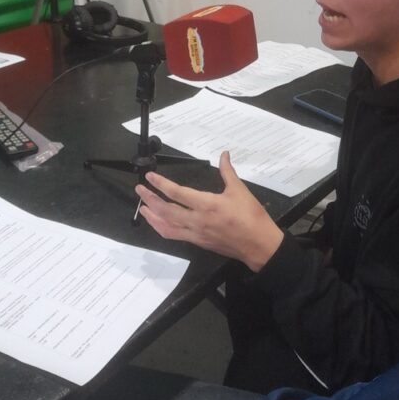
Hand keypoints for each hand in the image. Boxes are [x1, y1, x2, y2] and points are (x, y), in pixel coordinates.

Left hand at [135, 151, 283, 270]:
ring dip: (152, 216)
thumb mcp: (240, 190)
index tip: (150, 177)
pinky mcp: (198, 242)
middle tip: (140, 189)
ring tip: (143, 208)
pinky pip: (174, 235)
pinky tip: (158, 223)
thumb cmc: (251, 217)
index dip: (161, 184)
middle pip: (166, 210)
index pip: (178, 193)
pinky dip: (162, 228)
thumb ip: (228, 171)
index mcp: (208, 205)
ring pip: (167, 226)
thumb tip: (224, 154)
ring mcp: (196, 233)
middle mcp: (198, 220)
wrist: (259, 245)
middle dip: (150, 199)